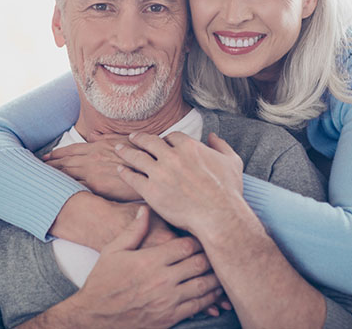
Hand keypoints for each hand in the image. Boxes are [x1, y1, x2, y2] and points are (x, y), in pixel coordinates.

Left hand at [43, 134, 139, 200]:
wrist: (152, 167)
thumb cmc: (140, 154)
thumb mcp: (123, 141)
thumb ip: (105, 139)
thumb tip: (92, 137)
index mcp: (98, 146)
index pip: (71, 150)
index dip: (57, 154)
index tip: (46, 157)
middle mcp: (92, 158)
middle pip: (64, 162)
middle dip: (49, 166)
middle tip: (34, 170)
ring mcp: (94, 172)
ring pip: (66, 174)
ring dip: (51, 177)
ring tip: (38, 180)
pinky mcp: (97, 186)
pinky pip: (75, 187)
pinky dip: (63, 188)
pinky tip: (55, 192)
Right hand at [66, 206, 223, 328]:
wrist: (93, 316)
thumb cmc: (102, 281)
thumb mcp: (113, 250)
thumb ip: (133, 230)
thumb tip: (145, 209)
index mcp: (151, 260)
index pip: (186, 246)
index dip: (199, 239)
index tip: (205, 235)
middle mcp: (162, 280)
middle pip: (199, 264)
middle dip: (212, 256)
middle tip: (221, 249)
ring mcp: (167, 301)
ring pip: (203, 286)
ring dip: (216, 278)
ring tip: (225, 270)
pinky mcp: (168, 318)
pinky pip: (196, 307)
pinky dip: (209, 300)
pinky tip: (215, 294)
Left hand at [115, 132, 243, 234]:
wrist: (219, 216)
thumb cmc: (228, 191)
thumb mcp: (232, 162)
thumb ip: (221, 146)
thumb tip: (212, 136)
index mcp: (190, 147)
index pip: (172, 137)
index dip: (166, 139)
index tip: (161, 142)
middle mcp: (172, 156)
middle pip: (150, 142)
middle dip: (140, 138)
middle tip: (132, 137)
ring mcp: (160, 173)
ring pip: (137, 157)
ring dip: (127, 151)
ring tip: (119, 149)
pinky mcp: (151, 191)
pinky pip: (132, 178)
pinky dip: (125, 172)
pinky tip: (120, 170)